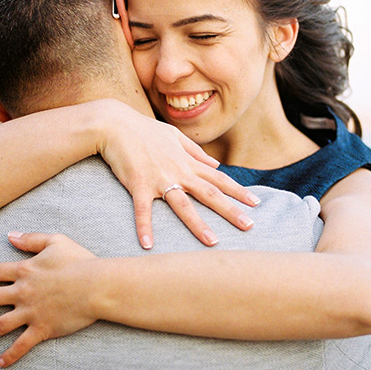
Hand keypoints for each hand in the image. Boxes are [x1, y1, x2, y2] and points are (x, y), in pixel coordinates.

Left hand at [0, 232, 101, 367]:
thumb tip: (10, 235)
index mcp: (25, 271)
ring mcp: (30, 312)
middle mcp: (22, 292)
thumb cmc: (80, 261)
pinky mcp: (42, 328)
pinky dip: (10, 355)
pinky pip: (22, 345)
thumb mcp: (56, 241)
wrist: (96, 285)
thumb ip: (31, 239)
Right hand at [92, 100, 259, 247]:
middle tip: (249, 226)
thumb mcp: (175, 136)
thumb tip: (216, 164)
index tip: (255, 202)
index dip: (238, 191)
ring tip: (213, 242)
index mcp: (188, 162)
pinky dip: (145, 227)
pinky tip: (148, 245)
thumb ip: (196, 152)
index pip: (219, 178)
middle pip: (210, 193)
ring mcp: (159, 179)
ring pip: (183, 205)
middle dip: (231, 210)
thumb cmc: (144, 130)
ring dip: (198, 224)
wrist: (114, 124)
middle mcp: (179, 171)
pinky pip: (143, 210)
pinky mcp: (138, 184)